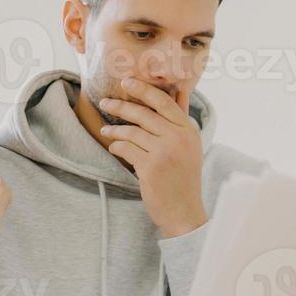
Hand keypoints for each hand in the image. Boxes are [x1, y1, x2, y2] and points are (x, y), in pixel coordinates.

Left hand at [97, 77, 206, 237]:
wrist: (184, 212)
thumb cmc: (183, 180)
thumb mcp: (190, 148)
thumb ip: (180, 124)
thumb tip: (178, 94)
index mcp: (189, 131)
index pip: (164, 102)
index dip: (144, 90)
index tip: (127, 82)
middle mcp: (178, 138)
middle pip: (144, 114)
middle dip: (121, 106)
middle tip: (105, 101)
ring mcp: (165, 152)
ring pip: (132, 132)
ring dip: (115, 129)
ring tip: (105, 129)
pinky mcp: (150, 168)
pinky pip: (126, 149)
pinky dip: (117, 146)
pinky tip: (113, 147)